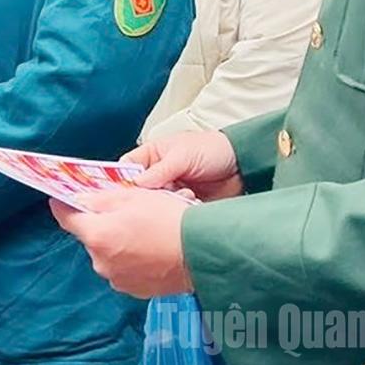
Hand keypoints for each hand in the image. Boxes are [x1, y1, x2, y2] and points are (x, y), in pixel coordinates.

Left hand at [51, 188, 192, 297]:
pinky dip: (130, 257)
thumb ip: (100, 199)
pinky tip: (149, 247)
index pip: (66, 219)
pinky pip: (123, 268)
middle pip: (90, 237)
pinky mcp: (134, 289)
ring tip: (142, 229)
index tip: (60, 198)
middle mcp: (102, 262)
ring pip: (107, 253)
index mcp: (97, 236)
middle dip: (100, 223)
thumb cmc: (168, 220)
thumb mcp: (132, 197)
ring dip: (116, 241)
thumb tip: (79, 200)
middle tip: (120, 210)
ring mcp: (118, 279)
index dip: (63, 206)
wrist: (202, 253)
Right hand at [121, 130, 242, 201]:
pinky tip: (189, 203)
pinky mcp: (182, 207)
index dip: (120, 181)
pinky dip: (177, 212)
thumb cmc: (212, 150)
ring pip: (154, 205)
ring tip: (183, 194)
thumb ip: (159, 170)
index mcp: (152, 155)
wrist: (243, 167)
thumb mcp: (183, 155)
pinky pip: (171, 215)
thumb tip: (136, 185)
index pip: (126, 169)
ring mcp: (170, 191)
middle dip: (145, 197)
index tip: (120, 194)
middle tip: (155, 197)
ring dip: (165, 204)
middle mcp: (158, 175)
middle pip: (138, 191)